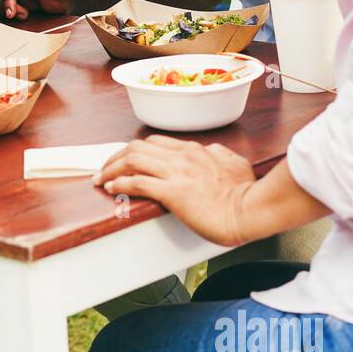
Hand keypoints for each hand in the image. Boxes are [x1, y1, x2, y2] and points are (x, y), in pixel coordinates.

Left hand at [94, 136, 256, 245]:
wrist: (251, 209)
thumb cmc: (247, 192)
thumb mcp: (235, 163)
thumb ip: (220, 155)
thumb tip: (213, 152)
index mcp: (194, 150)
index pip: (155, 142)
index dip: (134, 150)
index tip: (124, 160)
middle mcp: (182, 157)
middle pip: (137, 147)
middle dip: (115, 157)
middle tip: (104, 169)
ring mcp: (176, 173)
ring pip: (132, 160)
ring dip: (111, 169)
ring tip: (101, 179)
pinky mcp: (172, 192)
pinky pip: (137, 182)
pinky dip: (120, 183)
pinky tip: (112, 189)